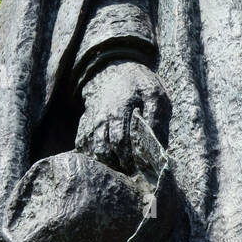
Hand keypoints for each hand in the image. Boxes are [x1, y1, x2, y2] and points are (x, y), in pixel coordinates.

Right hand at [75, 60, 166, 176]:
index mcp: (120, 110)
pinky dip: (94, 158)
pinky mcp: (84, 126)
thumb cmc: (138, 85)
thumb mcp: (155, 94)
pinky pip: (84, 147)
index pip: (122, 142)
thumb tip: (158, 143)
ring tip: (122, 167)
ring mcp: (91, 123)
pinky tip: (108, 160)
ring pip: (95, 152)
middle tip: (135, 171)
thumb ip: (156, 117)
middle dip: (122, 165)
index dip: (132, 159)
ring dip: (109, 164)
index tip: (143, 167)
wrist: (113, 71)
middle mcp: (102, 118)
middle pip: (107, 151)